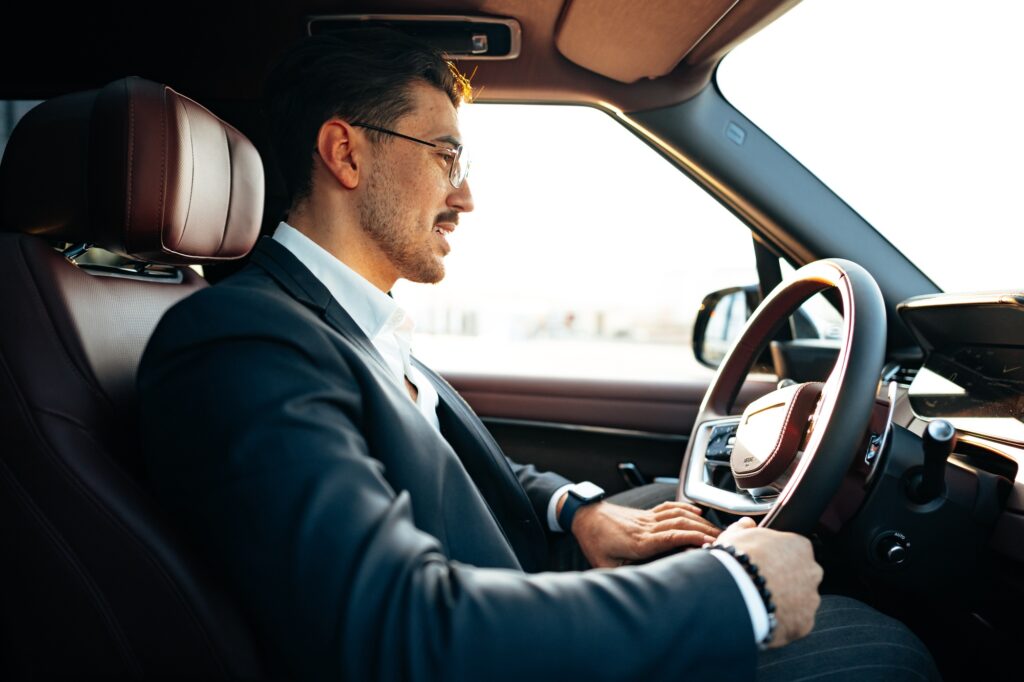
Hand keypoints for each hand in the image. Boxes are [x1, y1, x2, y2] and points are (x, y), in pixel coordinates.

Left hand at [569, 500, 720, 568]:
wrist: (585, 517)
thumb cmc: (595, 541)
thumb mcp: (605, 566)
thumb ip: (624, 577)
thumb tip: (636, 592)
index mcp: (640, 542)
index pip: (672, 536)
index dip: (693, 538)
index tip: (710, 544)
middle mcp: (647, 527)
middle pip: (681, 525)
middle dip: (705, 532)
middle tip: (725, 540)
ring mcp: (647, 518)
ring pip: (678, 514)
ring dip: (699, 521)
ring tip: (717, 530)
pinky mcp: (646, 514)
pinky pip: (669, 507)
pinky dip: (686, 508)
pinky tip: (696, 512)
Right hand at [716, 517, 822, 648]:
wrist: (733, 594)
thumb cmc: (735, 561)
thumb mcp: (734, 535)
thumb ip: (744, 528)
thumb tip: (746, 524)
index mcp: (799, 546)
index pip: (794, 550)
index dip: (777, 558)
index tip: (764, 564)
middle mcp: (811, 571)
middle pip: (801, 576)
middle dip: (785, 581)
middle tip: (761, 584)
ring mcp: (810, 598)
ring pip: (800, 601)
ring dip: (785, 602)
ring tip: (759, 603)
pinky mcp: (804, 623)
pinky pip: (794, 622)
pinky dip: (782, 621)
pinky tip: (764, 617)